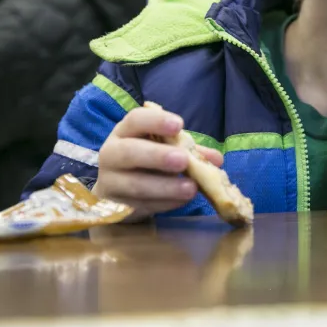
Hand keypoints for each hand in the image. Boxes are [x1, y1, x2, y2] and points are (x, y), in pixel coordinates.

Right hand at [93, 105, 223, 220]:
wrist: (119, 189)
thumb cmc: (146, 160)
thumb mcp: (165, 148)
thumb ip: (189, 150)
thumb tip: (216, 160)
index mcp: (125, 131)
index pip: (135, 120)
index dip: (156, 121)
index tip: (179, 125)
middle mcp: (112, 153)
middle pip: (129, 152)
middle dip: (157, 156)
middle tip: (183, 161)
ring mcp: (110, 182)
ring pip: (135, 184)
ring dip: (165, 187)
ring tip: (190, 188)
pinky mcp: (116, 206)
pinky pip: (140, 205)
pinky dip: (163, 203)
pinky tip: (180, 201)